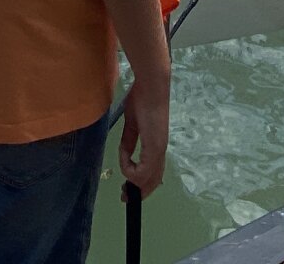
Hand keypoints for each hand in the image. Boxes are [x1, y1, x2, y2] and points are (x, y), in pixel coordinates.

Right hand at [118, 69, 169, 197]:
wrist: (151, 86)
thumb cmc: (141, 98)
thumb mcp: (132, 124)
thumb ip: (129, 141)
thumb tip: (124, 156)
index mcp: (156, 144)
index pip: (154, 172)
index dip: (141, 183)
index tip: (127, 188)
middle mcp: (160, 150)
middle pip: (154, 181)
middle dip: (139, 192)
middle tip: (124, 196)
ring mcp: (159, 149)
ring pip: (149, 179)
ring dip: (134, 184)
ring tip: (123, 180)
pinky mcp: (155, 147)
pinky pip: (143, 170)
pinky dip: (130, 170)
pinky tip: (124, 161)